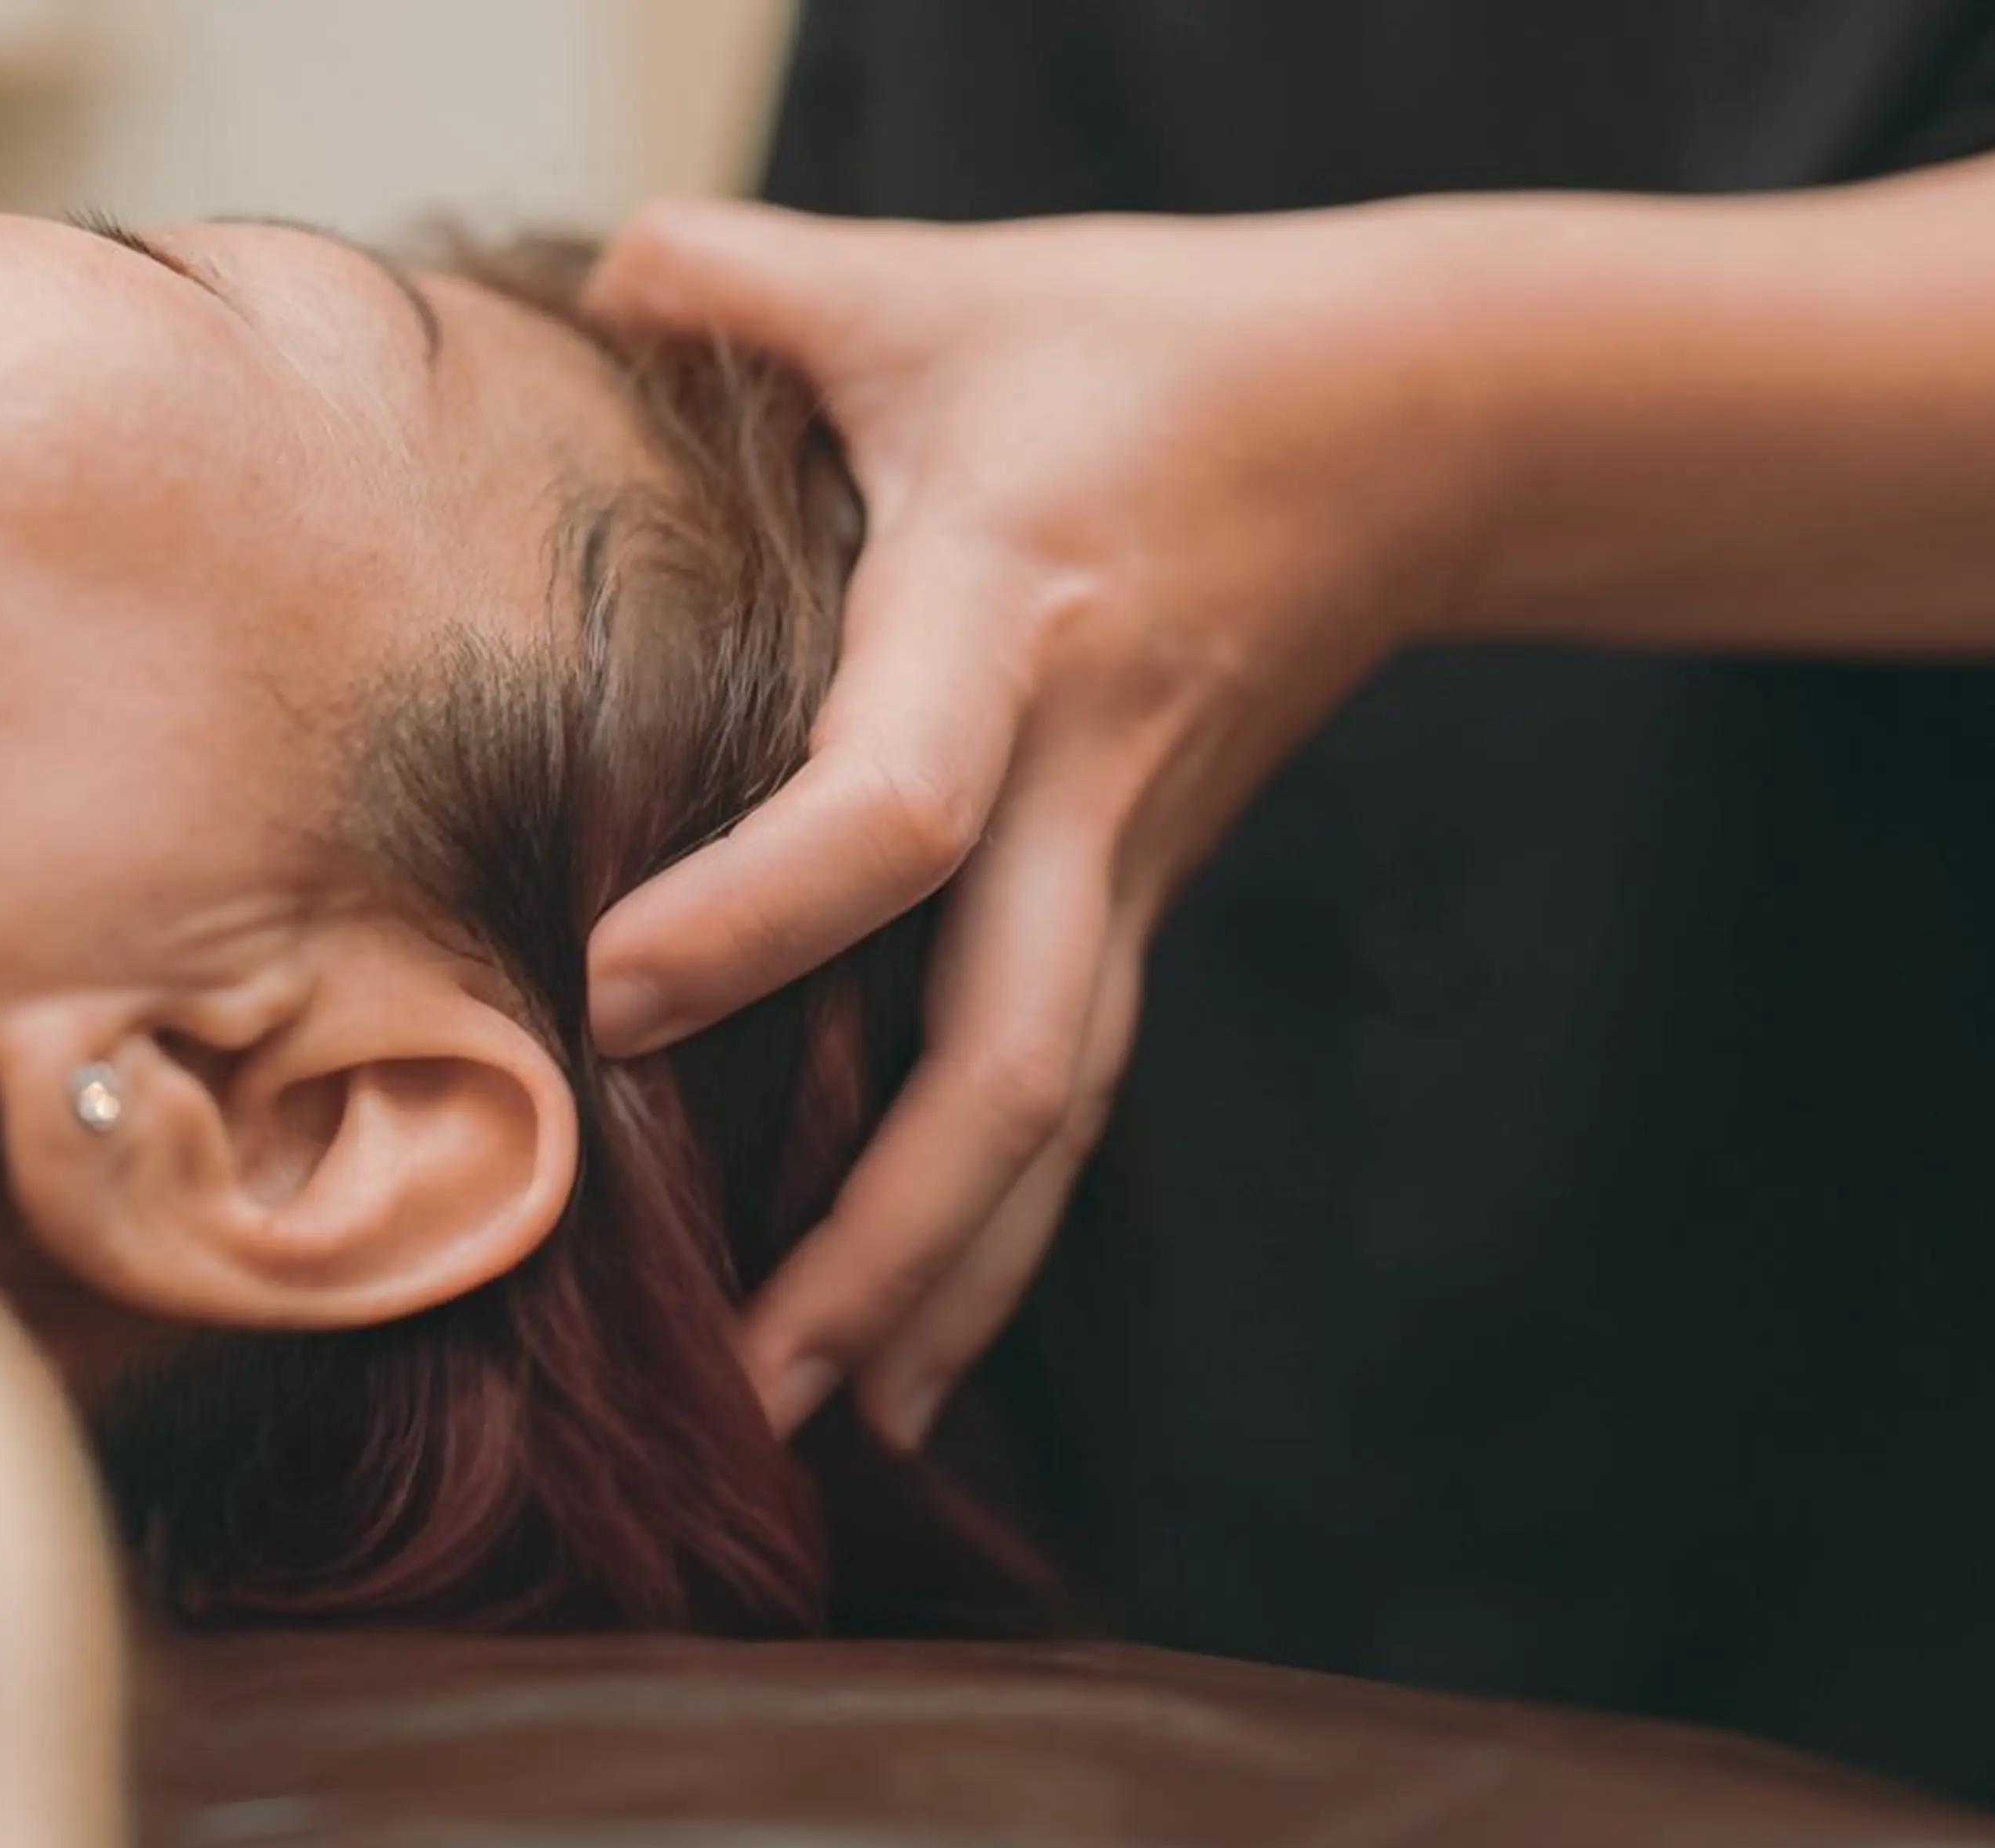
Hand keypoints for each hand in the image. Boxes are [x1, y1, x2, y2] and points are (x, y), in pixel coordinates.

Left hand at [583, 200, 1423, 1445]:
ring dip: (948, 1284)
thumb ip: (742, 281)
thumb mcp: (943, 287)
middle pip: (1010, 1061)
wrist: (1408, 430)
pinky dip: (997, 1231)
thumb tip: (587, 274)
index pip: (890, 805)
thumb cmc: (1155, 346)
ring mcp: (1129, 863)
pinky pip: (1073, 1095)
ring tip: (826, 1426)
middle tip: (752, 1382)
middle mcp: (1077, 781)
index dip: (759, 915)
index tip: (612, 1002)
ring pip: (1057, 1121)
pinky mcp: (1142, 899)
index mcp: (1006, 621)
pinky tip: (915, 1338)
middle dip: (886, 1238)